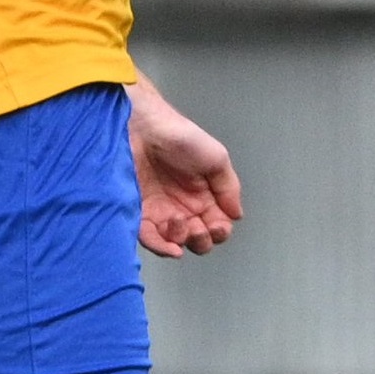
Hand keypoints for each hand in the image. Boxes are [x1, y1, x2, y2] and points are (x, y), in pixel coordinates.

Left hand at [129, 75, 241, 256]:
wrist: (142, 125)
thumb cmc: (179, 136)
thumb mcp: (215, 158)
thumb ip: (229, 187)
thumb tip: (236, 214)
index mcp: (203, 196)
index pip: (216, 226)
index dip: (219, 232)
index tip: (218, 226)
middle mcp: (181, 206)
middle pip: (197, 238)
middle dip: (201, 239)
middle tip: (199, 228)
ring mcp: (159, 210)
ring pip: (175, 242)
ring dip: (182, 240)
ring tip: (180, 223)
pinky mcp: (137, 211)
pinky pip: (150, 238)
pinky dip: (161, 247)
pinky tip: (171, 247)